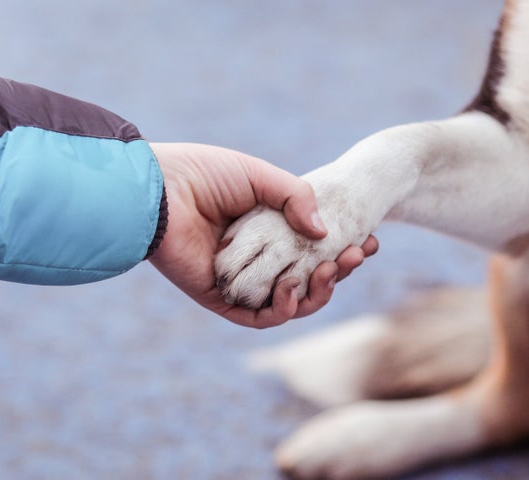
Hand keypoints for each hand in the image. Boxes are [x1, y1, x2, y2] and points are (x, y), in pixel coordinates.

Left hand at [147, 143, 377, 327]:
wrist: (159, 190)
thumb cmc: (205, 175)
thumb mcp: (260, 177)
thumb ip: (296, 197)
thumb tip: (323, 232)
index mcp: (266, 233)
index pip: (312, 252)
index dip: (342, 250)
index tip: (368, 241)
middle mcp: (257, 260)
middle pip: (307, 279)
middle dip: (337, 273)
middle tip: (356, 255)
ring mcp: (241, 281)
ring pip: (289, 303)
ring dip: (317, 293)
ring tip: (330, 272)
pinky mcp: (221, 300)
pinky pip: (259, 317)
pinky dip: (283, 310)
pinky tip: (295, 290)